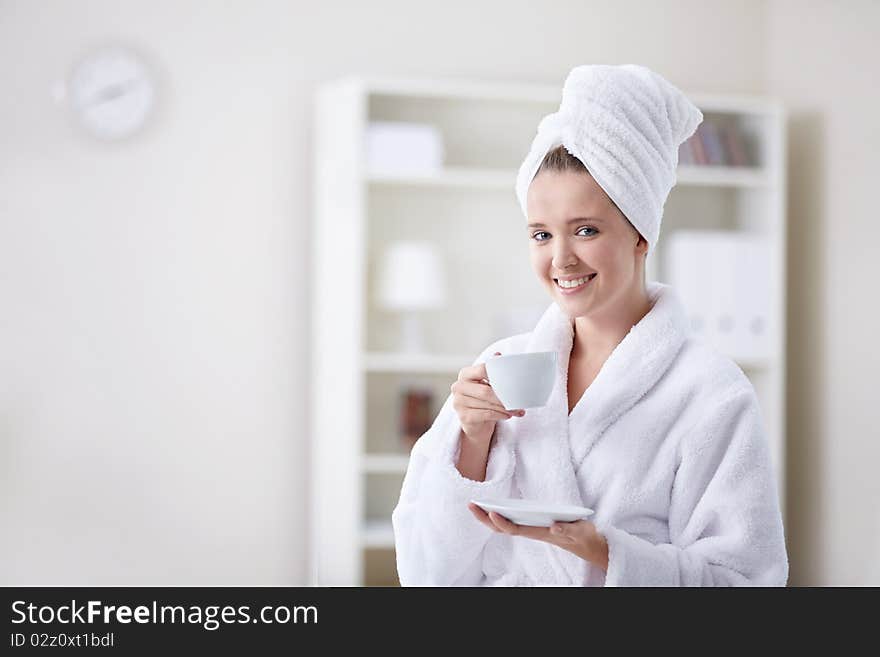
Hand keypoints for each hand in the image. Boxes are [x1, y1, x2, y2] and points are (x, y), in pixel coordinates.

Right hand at [451, 352, 524, 445]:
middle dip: (504, 397)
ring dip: (505, 408)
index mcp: (465, 374)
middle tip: (518, 400)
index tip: (511, 380)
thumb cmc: (483, 399)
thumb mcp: (487, 383)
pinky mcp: (464, 417)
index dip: (497, 374)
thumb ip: (491, 370)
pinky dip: (500, 415)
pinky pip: (486, 414)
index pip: (482, 370)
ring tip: (517, 409)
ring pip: (488, 404)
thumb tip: (498, 355)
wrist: (475, 423)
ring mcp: (459, 403)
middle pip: (485, 391)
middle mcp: (458, 387)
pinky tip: (508, 415)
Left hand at [467, 503, 608, 570]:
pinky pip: (512, 521)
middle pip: (504, 528)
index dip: (502, 522)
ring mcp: (532, 528)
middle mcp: (532, 532)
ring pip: (505, 525)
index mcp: (540, 533)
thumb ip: (567, 530)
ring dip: (488, 516)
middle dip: (486, 518)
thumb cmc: (582, 537)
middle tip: (471, 505)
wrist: (588, 544)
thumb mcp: (579, 532)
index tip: (491, 512)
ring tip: (475, 503)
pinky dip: (499, 514)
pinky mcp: (534, 524)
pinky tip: (490, 507)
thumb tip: (553, 526)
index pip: (516, 529)